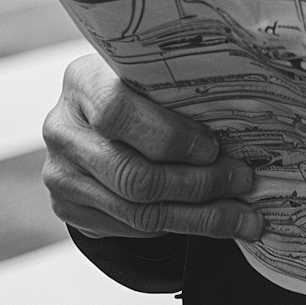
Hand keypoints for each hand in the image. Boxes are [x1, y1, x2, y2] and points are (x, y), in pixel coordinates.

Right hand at [42, 54, 263, 242]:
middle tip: (243, 181)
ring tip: (243, 216)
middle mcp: (62, 130)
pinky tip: (211, 220)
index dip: (170, 136)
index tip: (214, 147)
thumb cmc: (134, 89)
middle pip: (133, 175)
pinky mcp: (69, 209)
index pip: (118, 112)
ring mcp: (61, 175)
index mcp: (82, 82)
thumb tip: (244, 119)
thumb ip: (176, 91)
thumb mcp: (147, 76)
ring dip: (199, 218)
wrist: (91, 119)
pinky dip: (177, 227)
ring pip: (138, 212)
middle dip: (199, 184)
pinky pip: (130, 228)